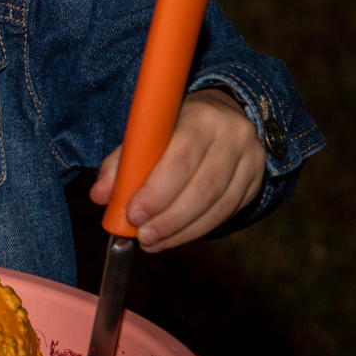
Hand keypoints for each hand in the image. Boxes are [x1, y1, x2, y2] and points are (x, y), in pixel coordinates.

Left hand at [89, 90, 265, 251]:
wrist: (223, 113)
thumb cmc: (175, 125)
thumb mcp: (148, 131)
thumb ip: (122, 162)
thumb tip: (99, 195)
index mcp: (201, 117)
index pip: (180, 160)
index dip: (156, 193)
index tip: (132, 215)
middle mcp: (233, 136)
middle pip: (202, 188)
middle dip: (168, 218)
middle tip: (142, 236)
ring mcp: (251, 160)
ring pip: (217, 206)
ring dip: (181, 231)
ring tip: (152, 242)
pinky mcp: (256, 181)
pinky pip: (227, 213)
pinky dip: (197, 230)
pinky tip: (173, 238)